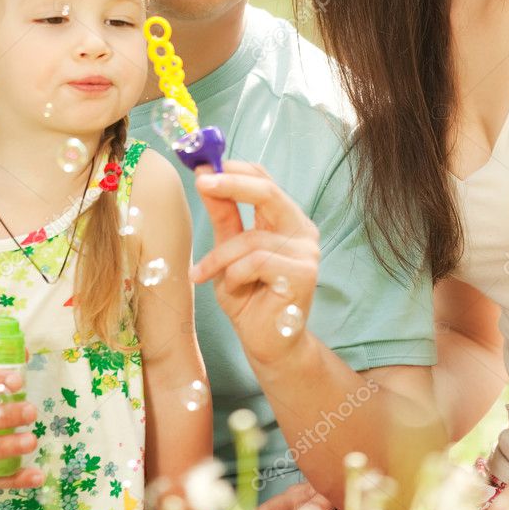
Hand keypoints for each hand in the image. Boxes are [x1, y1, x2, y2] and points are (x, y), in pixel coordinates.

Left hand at [192, 161, 319, 365]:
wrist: (266, 344)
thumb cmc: (249, 297)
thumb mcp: (227, 250)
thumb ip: (223, 215)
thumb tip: (204, 177)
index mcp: (285, 219)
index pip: (264, 180)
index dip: (234, 170)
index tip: (202, 165)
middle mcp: (301, 230)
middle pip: (267, 192)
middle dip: (231, 184)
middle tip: (201, 182)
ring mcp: (307, 251)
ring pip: (252, 237)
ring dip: (220, 257)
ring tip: (204, 274)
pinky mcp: (304, 274)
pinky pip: (256, 262)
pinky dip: (233, 274)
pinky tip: (231, 288)